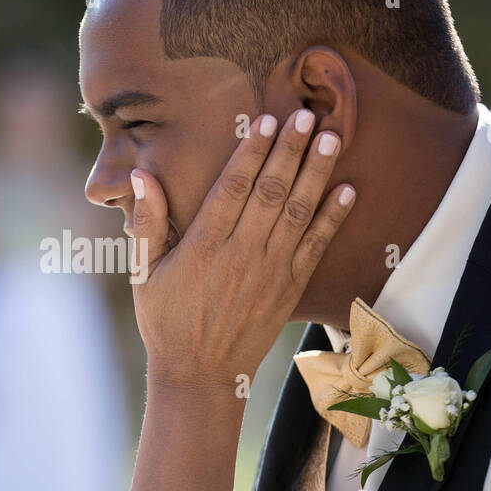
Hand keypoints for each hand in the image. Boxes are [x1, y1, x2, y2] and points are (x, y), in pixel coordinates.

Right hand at [129, 108, 353, 390]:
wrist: (201, 375)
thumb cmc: (166, 320)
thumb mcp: (143, 272)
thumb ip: (148, 222)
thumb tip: (142, 176)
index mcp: (204, 247)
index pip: (232, 188)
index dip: (252, 152)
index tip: (266, 121)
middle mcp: (242, 255)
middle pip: (272, 192)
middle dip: (291, 150)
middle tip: (308, 114)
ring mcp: (271, 272)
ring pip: (299, 212)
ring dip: (317, 172)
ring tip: (332, 137)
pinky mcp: (290, 288)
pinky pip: (316, 246)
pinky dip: (334, 217)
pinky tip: (348, 189)